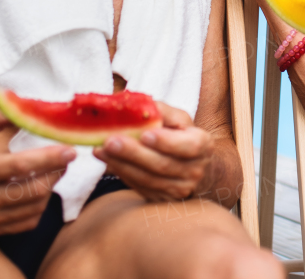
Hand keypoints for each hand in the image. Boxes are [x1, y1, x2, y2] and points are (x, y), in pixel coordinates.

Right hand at [0, 109, 75, 236]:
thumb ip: (3, 116)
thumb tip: (32, 105)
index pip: (22, 166)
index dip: (50, 158)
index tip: (71, 150)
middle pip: (34, 190)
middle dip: (56, 173)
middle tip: (65, 158)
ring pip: (33, 208)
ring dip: (50, 189)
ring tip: (53, 171)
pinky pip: (25, 223)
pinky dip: (38, 207)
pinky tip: (38, 191)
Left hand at [93, 102, 213, 201]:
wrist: (195, 169)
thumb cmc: (184, 137)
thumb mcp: (181, 121)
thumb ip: (164, 112)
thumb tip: (141, 104)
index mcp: (203, 146)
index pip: (188, 146)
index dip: (166, 142)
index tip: (145, 134)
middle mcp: (194, 171)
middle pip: (162, 165)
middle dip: (134, 153)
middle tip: (110, 140)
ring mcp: (179, 189)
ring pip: (147, 179)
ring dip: (121, 164)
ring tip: (100, 149)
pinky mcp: (163, 200)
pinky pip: (140, 187)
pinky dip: (121, 173)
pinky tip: (107, 160)